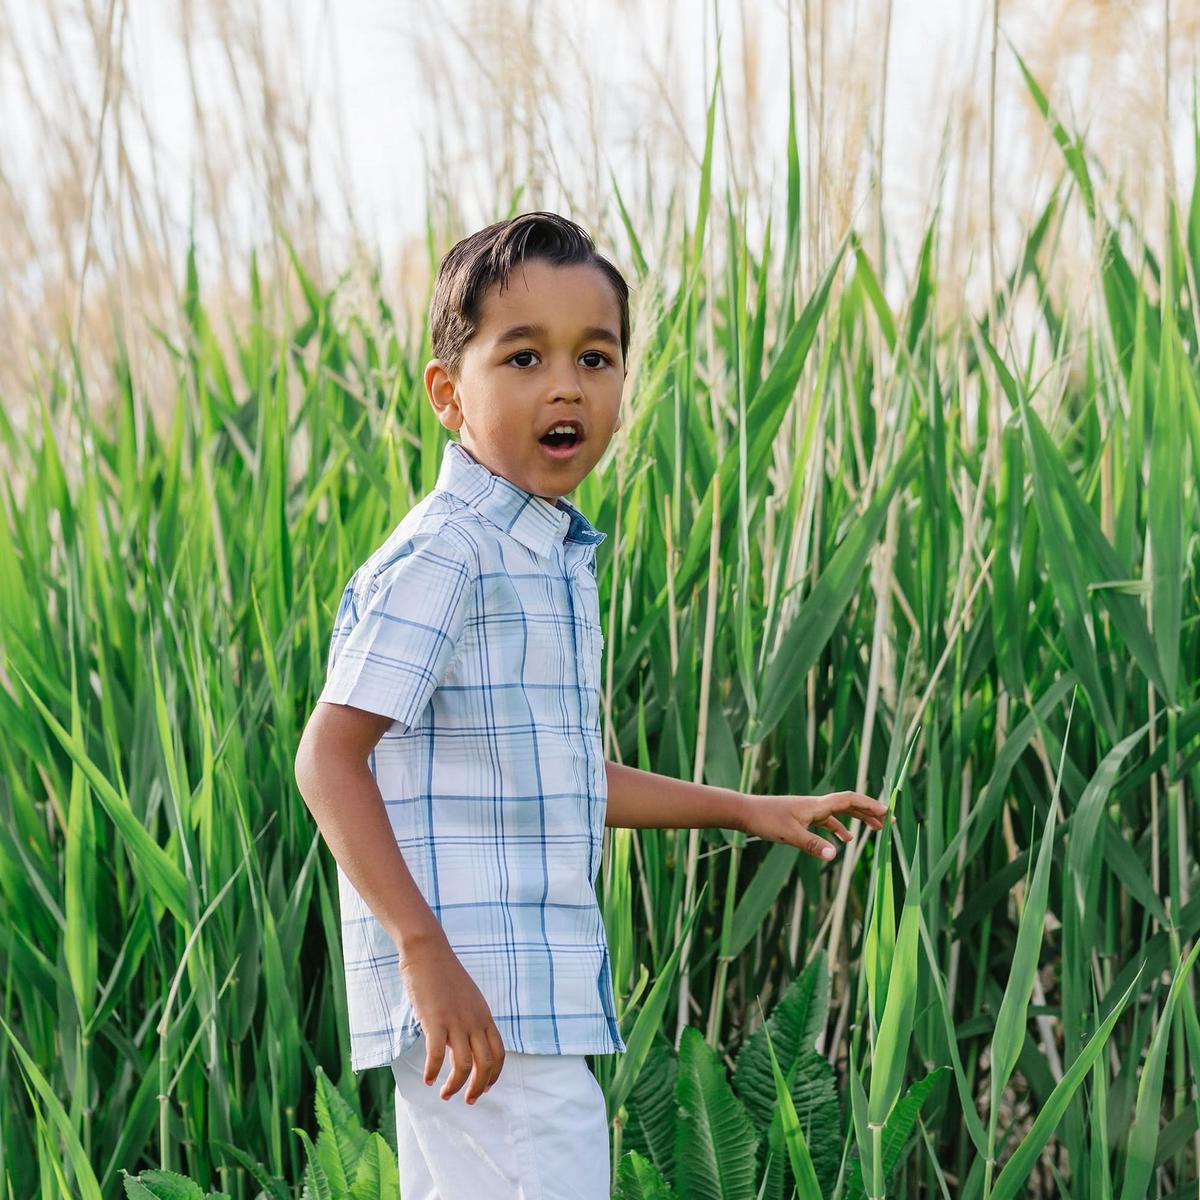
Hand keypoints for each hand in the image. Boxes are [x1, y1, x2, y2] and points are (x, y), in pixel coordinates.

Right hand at [398, 934, 506, 1102]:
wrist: (429, 952)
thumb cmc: (445, 975)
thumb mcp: (468, 998)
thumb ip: (471, 1019)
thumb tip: (465, 1042)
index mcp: (484, 1016)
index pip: (498, 1053)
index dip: (494, 1075)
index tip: (484, 1088)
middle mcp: (474, 1021)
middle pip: (484, 1064)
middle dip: (477, 1087)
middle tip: (467, 1100)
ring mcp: (455, 1021)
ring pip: (462, 1065)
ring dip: (454, 1085)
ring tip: (445, 1094)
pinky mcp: (435, 1020)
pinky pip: (436, 1055)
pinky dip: (432, 1071)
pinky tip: (427, 1080)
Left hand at [737, 790, 889, 860]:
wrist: (745, 812)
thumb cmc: (766, 820)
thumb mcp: (790, 835)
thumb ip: (812, 845)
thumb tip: (835, 855)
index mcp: (816, 805)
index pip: (849, 799)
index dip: (869, 805)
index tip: (887, 811)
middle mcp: (815, 805)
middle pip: (849, 804)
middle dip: (869, 811)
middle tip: (889, 821)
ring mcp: (809, 811)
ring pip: (839, 812)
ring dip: (858, 819)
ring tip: (875, 829)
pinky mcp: (801, 818)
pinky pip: (827, 821)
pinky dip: (839, 828)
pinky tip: (843, 840)